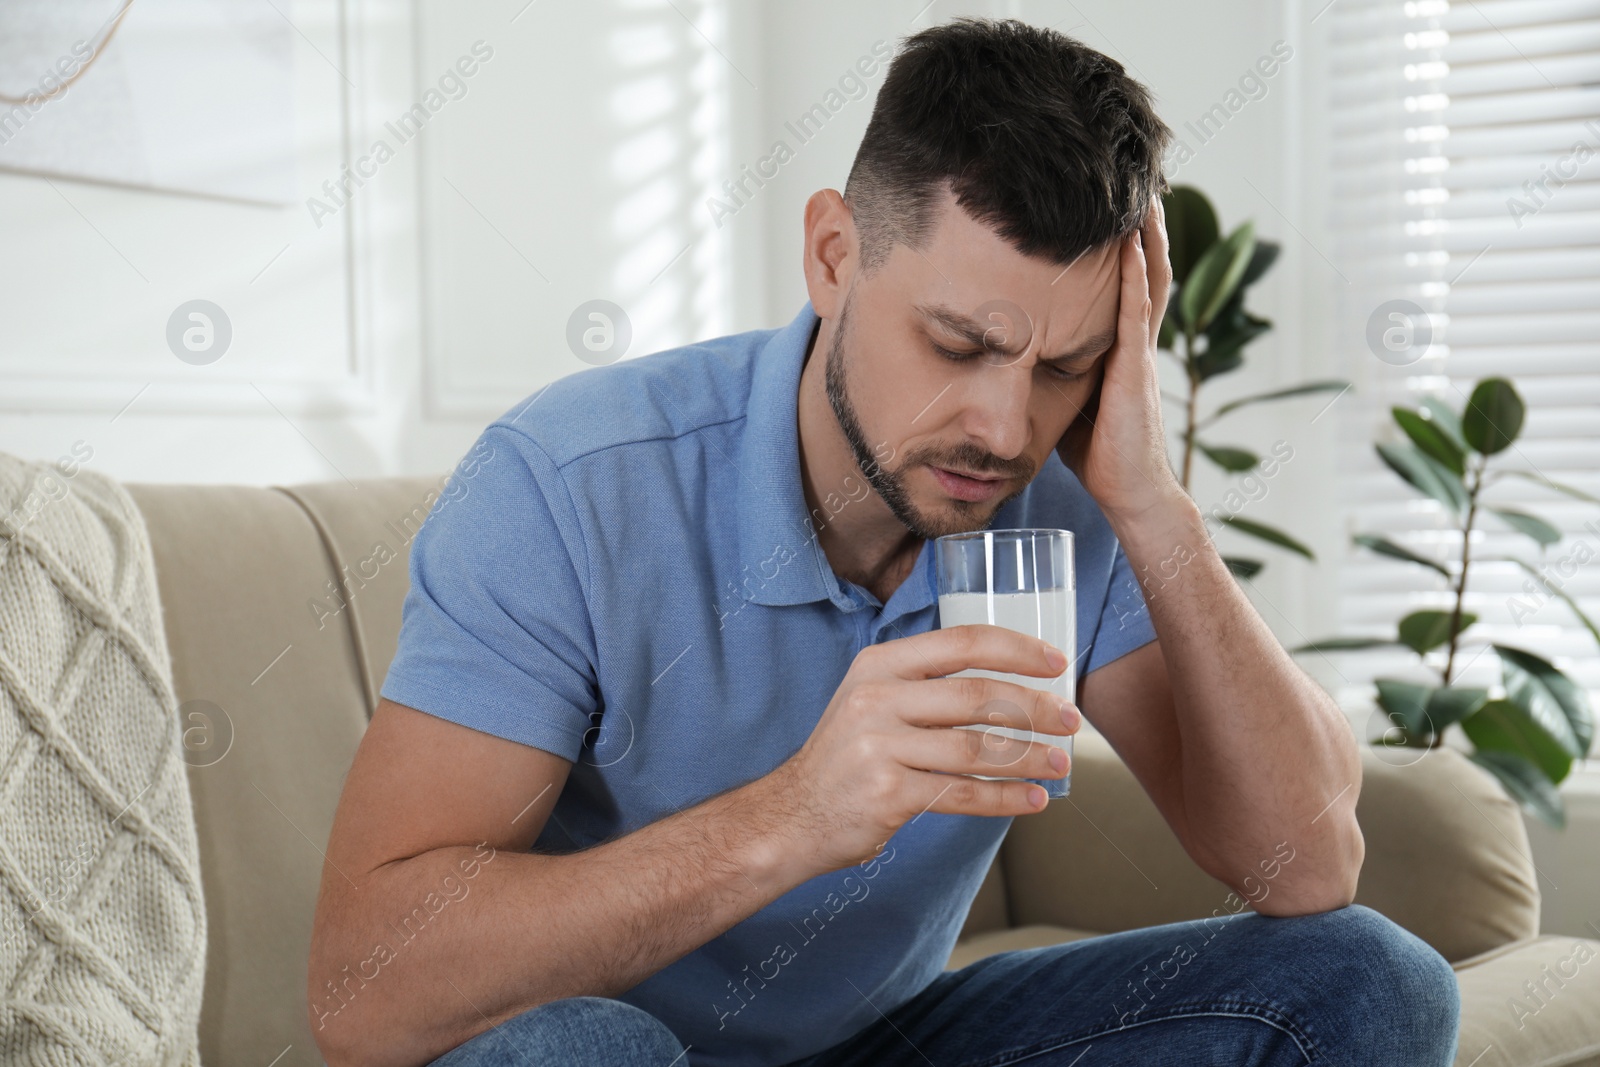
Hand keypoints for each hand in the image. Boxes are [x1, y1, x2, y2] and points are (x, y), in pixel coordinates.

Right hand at [764, 625, 1079, 875]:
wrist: (792, 815)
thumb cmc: (848, 757)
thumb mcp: (873, 700)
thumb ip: (926, 685)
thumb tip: (1011, 685)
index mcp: (879, 664)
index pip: (961, 643)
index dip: (1016, 649)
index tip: (1057, 662)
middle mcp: (877, 698)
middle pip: (977, 696)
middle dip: (1035, 708)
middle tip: (1071, 720)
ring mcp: (880, 746)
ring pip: (976, 747)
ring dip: (1029, 757)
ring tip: (1060, 763)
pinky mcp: (889, 793)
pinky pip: (964, 792)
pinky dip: (1006, 798)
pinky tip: (1033, 799)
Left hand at [1056, 197, 1185, 522]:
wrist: (1129, 491)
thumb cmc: (1095, 451)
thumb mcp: (1062, 395)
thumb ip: (1045, 365)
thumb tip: (1004, 348)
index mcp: (1118, 344)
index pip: (1120, 279)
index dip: (1117, 241)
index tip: (1104, 202)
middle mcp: (1134, 339)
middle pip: (1142, 266)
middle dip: (1139, 222)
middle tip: (1131, 176)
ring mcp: (1139, 350)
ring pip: (1146, 278)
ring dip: (1142, 234)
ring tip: (1138, 190)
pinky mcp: (1135, 368)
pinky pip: (1136, 311)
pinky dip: (1133, 275)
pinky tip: (1127, 243)